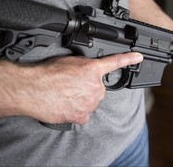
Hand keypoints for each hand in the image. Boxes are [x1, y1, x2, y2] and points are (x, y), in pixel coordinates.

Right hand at [0, 52, 142, 123]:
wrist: (33, 89)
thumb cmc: (48, 73)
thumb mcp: (69, 61)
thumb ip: (85, 66)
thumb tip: (90, 70)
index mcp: (93, 70)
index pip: (115, 62)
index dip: (129, 59)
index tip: (139, 57)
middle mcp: (95, 87)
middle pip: (98, 88)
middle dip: (89, 87)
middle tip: (72, 85)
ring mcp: (90, 103)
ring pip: (91, 101)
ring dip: (82, 99)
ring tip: (65, 94)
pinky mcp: (81, 116)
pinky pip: (84, 114)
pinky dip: (78, 111)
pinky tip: (67, 106)